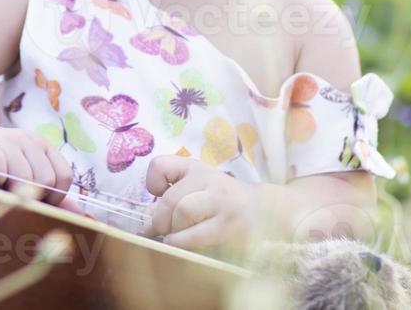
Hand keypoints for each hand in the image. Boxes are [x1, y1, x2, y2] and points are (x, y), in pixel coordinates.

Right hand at [0, 125, 84, 214]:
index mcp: (43, 146)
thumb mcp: (28, 173)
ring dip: (11, 191)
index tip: (38, 203)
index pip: (63, 176)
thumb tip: (80, 218)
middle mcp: (28, 140)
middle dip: (32, 197)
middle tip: (14, 197)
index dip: (54, 197)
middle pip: (45, 180)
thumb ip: (53, 195)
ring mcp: (7, 140)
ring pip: (23, 177)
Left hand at [143, 155, 265, 253]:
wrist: (262, 211)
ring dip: (171, 230)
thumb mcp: (199, 186)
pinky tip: (181, 245)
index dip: (153, 184)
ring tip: (173, 237)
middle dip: (158, 219)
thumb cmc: (222, 200)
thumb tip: (148, 219)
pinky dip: (181, 243)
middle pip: (169, 198)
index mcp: (195, 168)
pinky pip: (195, 235)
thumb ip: (173, 195)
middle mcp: (207, 180)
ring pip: (182, 212)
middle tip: (158, 230)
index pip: (160, 166)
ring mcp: (219, 202)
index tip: (160, 194)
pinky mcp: (227, 226)